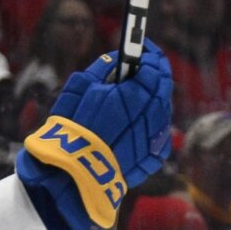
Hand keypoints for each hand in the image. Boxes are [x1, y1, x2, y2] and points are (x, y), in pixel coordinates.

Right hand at [18, 43, 174, 229]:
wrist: (71, 179)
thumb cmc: (68, 131)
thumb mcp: (77, 92)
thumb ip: (101, 72)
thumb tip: (116, 60)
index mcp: (130, 97)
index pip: (154, 68)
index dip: (151, 56)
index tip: (146, 51)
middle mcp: (147, 117)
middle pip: (162, 88)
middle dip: (156, 75)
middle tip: (148, 68)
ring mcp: (153, 139)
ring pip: (162, 111)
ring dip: (155, 100)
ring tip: (141, 97)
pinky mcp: (152, 159)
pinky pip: (159, 136)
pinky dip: (153, 126)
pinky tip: (140, 124)